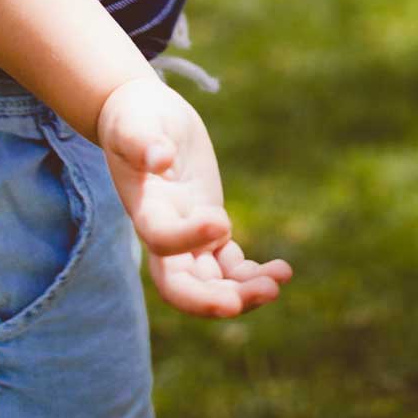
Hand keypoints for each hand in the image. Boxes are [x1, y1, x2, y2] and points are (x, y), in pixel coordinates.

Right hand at [95, 73, 292, 318]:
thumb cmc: (135, 118)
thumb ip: (142, 142)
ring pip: (210, 281)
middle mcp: (164, 231)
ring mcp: (187, 234)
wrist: (141, 119)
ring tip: (278, 284)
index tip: (222, 221)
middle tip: (251, 296)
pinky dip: (252, 273)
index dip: (188, 237)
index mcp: (145, 207)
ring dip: (241, 291)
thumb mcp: (134, 123)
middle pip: (180, 284)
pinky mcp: (209, 227)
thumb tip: (158, 157)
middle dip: (211, 298)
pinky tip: (282, 272)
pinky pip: (229, 265)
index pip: (160, 238)